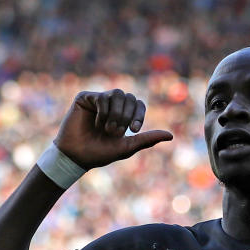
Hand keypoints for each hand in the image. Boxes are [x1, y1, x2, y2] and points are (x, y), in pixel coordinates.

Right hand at [53, 90, 172, 168]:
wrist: (77, 156)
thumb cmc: (101, 153)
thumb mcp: (128, 147)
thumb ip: (148, 139)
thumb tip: (171, 135)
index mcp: (122, 115)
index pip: (138, 104)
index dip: (139, 115)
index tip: (133, 129)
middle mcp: (112, 105)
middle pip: (129, 97)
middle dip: (125, 116)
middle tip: (115, 132)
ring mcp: (98, 100)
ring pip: (117, 93)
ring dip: (116, 113)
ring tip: (107, 128)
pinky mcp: (85, 98)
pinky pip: (102, 96)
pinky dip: (103, 112)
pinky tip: (96, 124)